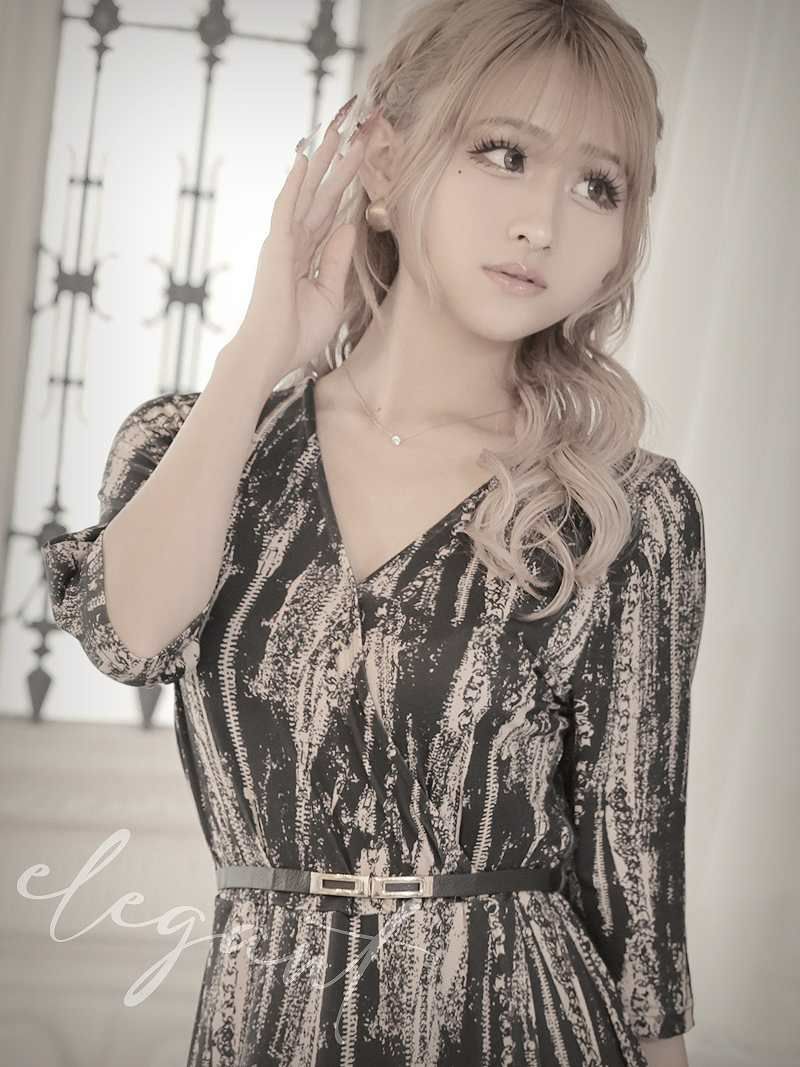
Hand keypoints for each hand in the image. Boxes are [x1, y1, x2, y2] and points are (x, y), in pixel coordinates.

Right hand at [226, 100, 380, 388]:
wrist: (271, 355)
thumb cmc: (297, 333)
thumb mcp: (331, 294)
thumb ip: (338, 259)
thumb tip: (349, 225)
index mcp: (309, 252)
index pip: (332, 206)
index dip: (348, 178)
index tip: (366, 151)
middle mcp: (294, 240)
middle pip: (322, 190)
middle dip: (339, 157)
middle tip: (356, 123)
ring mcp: (284, 242)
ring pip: (306, 190)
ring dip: (321, 158)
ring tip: (336, 126)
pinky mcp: (276, 249)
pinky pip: (287, 209)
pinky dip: (295, 183)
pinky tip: (305, 158)